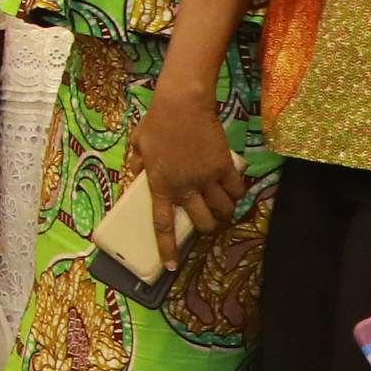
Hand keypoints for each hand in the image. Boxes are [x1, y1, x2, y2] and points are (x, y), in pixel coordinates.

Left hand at [133, 89, 243, 245]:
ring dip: (224, 214)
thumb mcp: (137, 145)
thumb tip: (133, 177)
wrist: (182, 104)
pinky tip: (235, 193)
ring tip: (223, 210)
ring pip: (223, 210)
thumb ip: (136, 165)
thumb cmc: (156, 122)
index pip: (162, 224)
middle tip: (208, 223)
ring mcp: (206, 178)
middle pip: (202, 222)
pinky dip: (237, 196)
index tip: (171, 267)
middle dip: (207, 228)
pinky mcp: (224, 166)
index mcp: (160, 185)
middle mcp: (184, 187)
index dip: (167, 248)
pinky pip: (236, 191)